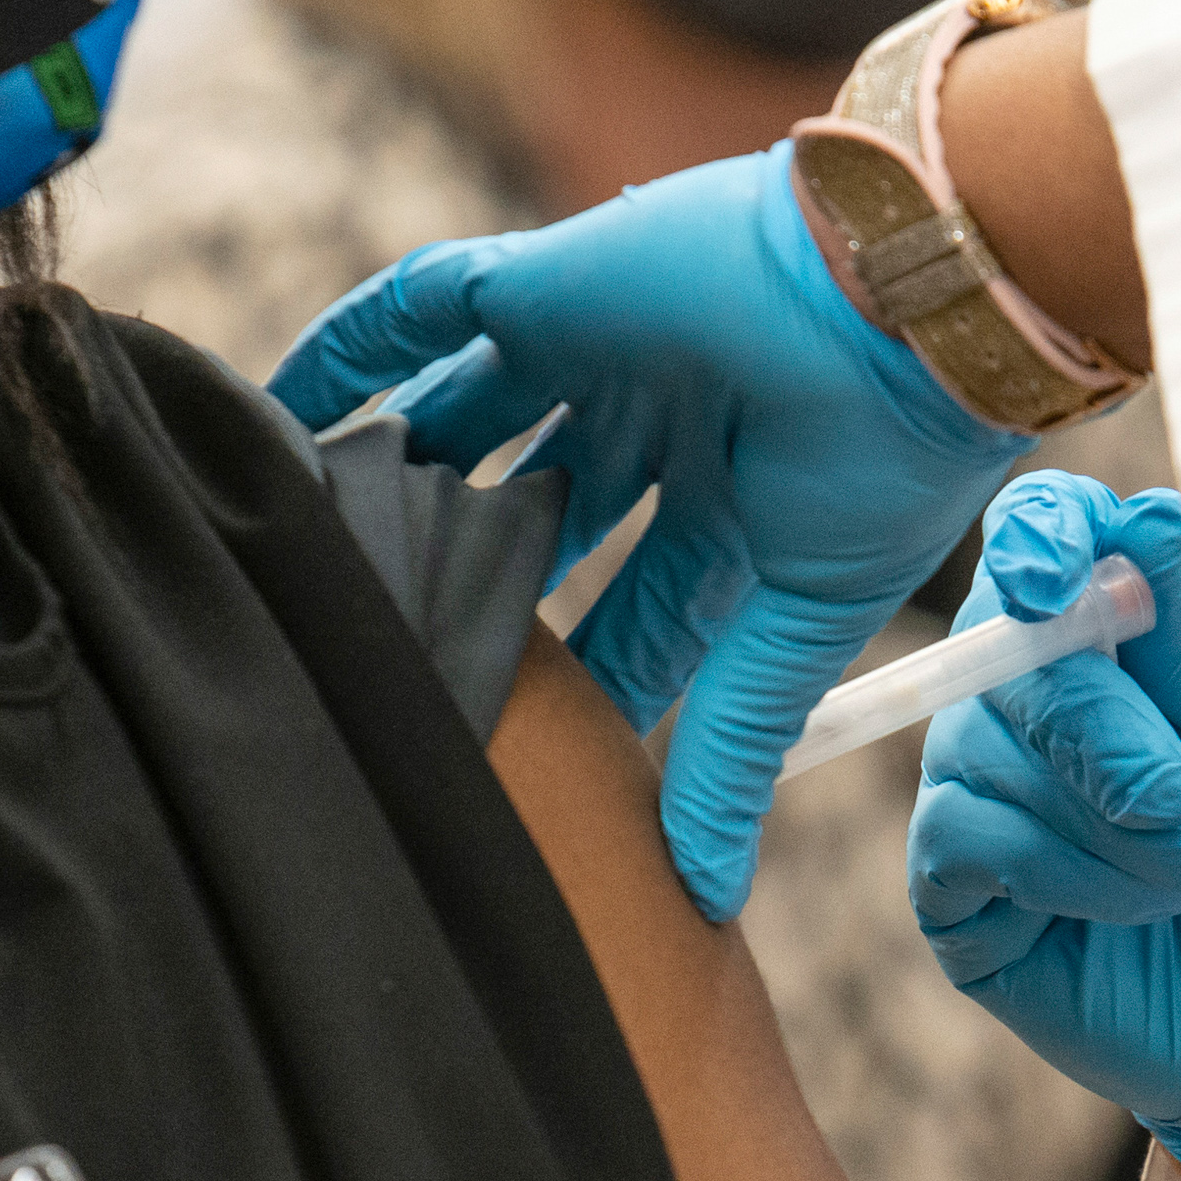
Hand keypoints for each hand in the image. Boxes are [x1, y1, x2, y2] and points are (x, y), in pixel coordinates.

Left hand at [269, 143, 1030, 919]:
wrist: (907, 314)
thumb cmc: (882, 467)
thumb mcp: (798, 626)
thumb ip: (732, 748)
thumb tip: (709, 894)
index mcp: (730, 514)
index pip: (632, 619)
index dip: (574, 685)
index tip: (508, 751)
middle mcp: (660, 436)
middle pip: (536, 528)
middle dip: (471, 589)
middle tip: (387, 656)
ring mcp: (600, 358)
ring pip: (467, 423)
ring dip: (396, 476)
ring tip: (313, 543)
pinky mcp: (550, 286)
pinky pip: (416, 311)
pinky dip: (345, 351)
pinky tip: (274, 412)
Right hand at [907, 472, 1180, 1177]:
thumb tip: (1146, 520)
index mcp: (1121, 625)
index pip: (1046, 533)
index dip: (1037, 537)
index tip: (1053, 575)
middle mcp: (1035, 692)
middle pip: (1002, 645)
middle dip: (1099, 722)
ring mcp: (987, 786)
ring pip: (983, 747)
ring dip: (1107, 818)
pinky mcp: (958, 889)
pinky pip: (960, 838)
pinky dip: (1060, 868)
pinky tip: (1140, 906)